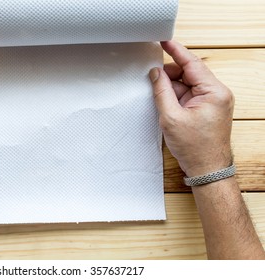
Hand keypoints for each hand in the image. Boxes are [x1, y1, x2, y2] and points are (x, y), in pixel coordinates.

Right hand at [149, 41, 233, 176]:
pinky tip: (168, 105)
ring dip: (172, 89)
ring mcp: (213, 101)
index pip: (192, 63)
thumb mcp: (171, 117)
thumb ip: (162, 91)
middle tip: (153, 80)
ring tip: (162, 103)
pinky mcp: (208, 108)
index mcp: (214, 92)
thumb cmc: (195, 148)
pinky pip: (189, 95)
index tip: (164, 41)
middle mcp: (217, 93)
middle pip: (189, 73)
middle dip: (170, 76)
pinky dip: (177, 97)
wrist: (207, 169)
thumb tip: (156, 74)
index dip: (176, 51)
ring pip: (188, 84)